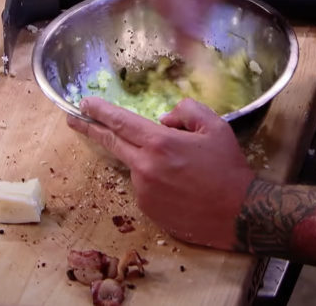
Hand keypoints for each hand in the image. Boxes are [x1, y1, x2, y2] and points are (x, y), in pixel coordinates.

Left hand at [67, 97, 255, 249]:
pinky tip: (179, 186)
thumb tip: (164, 120)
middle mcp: (145, 167)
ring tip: (181, 168)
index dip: (99, 111)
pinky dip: (154, 181)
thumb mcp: (215, 126)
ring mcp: (144, 191)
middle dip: (91, 128)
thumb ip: (185, 111)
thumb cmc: (228, 168)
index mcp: (160, 143)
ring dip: (145, 160)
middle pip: (111, 143)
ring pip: (134, 166)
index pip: (120, 122)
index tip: (84, 103)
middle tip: (75, 119)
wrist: (240, 213)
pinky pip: (144, 187)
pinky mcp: (148, 210)